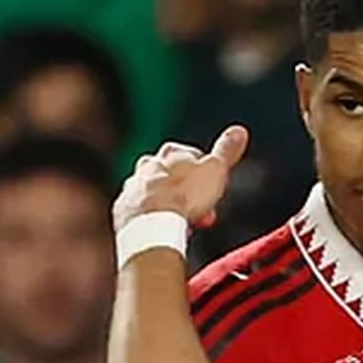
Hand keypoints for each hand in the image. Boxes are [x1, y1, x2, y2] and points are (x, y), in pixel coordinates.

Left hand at [112, 126, 248, 230]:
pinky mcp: (122, 212)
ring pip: (153, 195)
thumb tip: (239, 131)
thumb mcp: (215, 170)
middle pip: (171, 177)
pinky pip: (139, 215)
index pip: (191, 157)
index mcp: (170, 154)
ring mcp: (132, 189)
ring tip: (182, 222)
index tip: (214, 191)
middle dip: (187, 193)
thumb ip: (226, 150)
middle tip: (201, 212)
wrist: (151, 225)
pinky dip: (151, 221)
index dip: (206, 175)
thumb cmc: (183, 197)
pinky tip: (161, 231)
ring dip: (168, 207)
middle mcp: (146, 168)